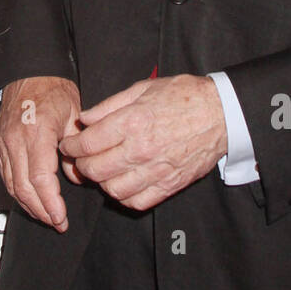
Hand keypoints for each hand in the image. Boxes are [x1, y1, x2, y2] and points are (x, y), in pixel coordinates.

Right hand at [0, 76, 80, 230]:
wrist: (30, 70)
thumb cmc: (54, 88)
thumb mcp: (74, 116)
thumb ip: (75, 150)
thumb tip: (75, 177)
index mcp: (36, 131)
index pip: (39, 178)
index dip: (50, 202)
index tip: (61, 217)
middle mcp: (15, 138)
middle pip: (22, 187)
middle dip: (40, 210)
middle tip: (57, 223)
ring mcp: (3, 141)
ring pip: (11, 184)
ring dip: (28, 205)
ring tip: (47, 217)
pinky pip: (6, 174)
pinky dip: (18, 192)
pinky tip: (31, 200)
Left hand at [59, 74, 226, 211]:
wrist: (222, 113)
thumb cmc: (184, 96)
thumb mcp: (143, 88)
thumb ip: (110, 105)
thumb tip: (86, 119)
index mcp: (133, 122)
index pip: (88, 144)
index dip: (72, 147)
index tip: (68, 145)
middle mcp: (141, 149)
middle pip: (95, 170)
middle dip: (80, 166)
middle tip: (80, 159)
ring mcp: (156, 170)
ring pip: (113, 189)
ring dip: (101, 182)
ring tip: (102, 171)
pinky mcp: (170, 184)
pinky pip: (137, 201)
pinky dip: (124, 197)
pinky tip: (122, 183)